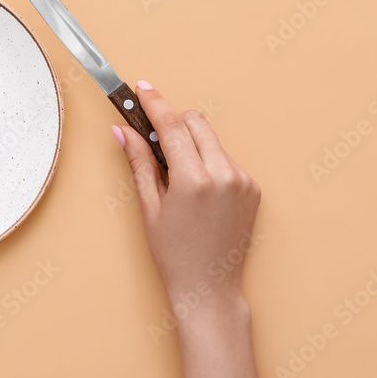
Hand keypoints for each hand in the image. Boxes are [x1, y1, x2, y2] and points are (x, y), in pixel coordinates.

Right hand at [113, 82, 260, 312]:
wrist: (209, 288)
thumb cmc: (174, 255)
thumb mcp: (150, 208)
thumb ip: (139, 162)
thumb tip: (123, 130)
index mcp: (194, 180)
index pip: (172, 126)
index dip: (154, 103)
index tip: (141, 89)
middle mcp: (224, 175)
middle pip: (195, 122)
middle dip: (172, 121)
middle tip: (151, 135)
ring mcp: (243, 181)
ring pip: (211, 139)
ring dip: (189, 142)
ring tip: (173, 172)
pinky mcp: (253, 189)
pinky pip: (225, 159)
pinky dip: (206, 161)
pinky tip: (194, 188)